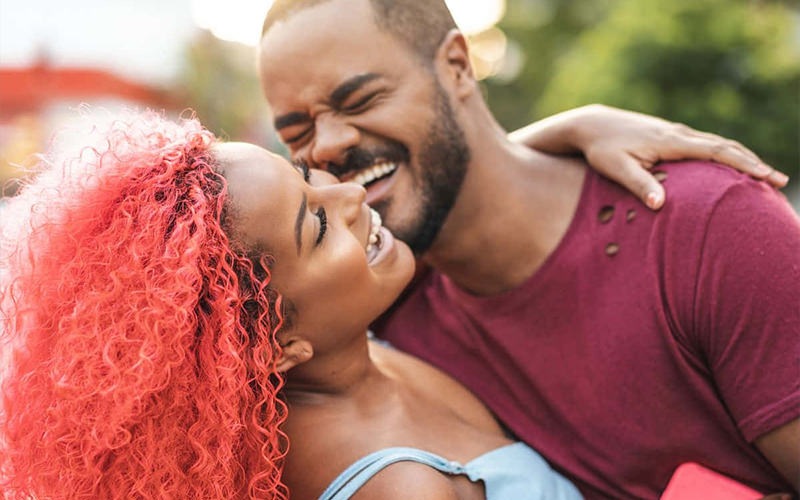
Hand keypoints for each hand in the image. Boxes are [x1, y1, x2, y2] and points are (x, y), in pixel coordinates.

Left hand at [509, 104, 788, 209]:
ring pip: (717, 145)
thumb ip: (639, 185)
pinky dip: (725, 156)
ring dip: (742, 159)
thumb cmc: (602, 149)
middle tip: (778, 182)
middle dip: (753, 163)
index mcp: (671, 142)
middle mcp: (679, 134)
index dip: (744, 165)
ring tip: (764, 177)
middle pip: (726, 147)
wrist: (591, 125)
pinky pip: (705, 146)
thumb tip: (660, 206)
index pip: (717, 152)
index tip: (766, 177)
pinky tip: (732, 169)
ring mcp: (676, 134)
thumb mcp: (616, 169)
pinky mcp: (670, 137)